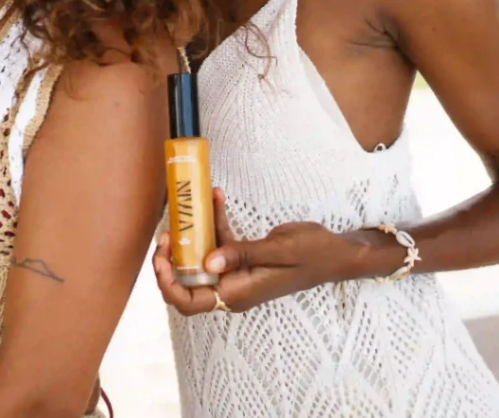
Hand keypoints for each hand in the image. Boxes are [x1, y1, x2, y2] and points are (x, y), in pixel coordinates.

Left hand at [152, 189, 376, 314]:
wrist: (336, 253)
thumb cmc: (314, 254)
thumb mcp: (279, 249)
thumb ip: (242, 254)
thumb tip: (208, 263)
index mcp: (238, 293)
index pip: (189, 301)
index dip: (168, 283)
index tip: (162, 256)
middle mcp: (233, 288)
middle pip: (186, 284)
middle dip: (171, 260)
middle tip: (167, 233)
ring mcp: (237, 275)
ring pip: (201, 261)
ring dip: (193, 235)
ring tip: (189, 206)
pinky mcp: (243, 261)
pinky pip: (220, 246)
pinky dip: (216, 224)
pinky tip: (217, 197)